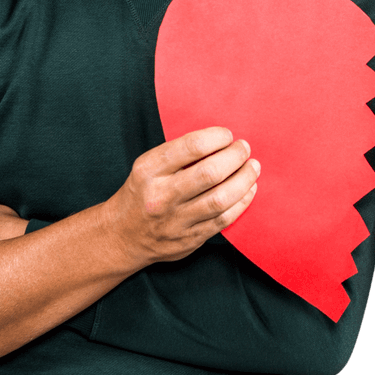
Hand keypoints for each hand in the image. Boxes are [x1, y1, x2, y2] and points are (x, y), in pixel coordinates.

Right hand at [99, 126, 259, 269]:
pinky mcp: (189, 239)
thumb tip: (222, 140)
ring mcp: (175, 221)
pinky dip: (242, 202)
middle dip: (235, 157)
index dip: (217, 137)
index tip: (227, 135)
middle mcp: (161, 196)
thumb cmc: (142, 192)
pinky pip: (223, 220)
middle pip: (210, 173)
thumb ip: (180, 154)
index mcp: (149, 171)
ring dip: (244, 179)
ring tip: (253, 167)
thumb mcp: (148, 167)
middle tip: (244, 148)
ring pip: (220, 199)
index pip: (191, 147)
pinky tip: (248, 189)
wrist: (122, 236)